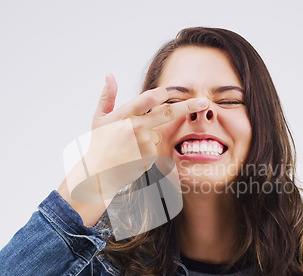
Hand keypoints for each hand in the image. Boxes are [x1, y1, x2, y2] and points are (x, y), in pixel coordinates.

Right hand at [58, 74, 207, 224]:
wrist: (99, 174)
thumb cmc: (100, 144)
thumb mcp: (99, 118)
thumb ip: (107, 96)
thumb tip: (109, 75)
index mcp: (124, 114)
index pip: (148, 98)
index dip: (162, 94)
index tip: (171, 91)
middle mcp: (135, 127)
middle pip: (167, 113)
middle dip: (188, 106)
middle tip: (204, 102)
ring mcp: (144, 144)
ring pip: (157, 134)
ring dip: (149, 138)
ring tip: (130, 148)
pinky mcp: (149, 158)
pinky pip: (155, 150)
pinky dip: (148, 152)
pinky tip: (133, 157)